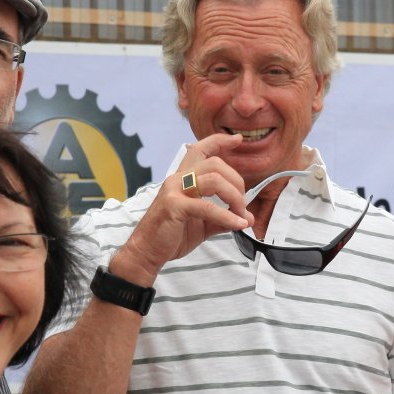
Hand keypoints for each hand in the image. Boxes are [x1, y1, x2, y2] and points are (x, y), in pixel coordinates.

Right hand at [111, 133, 250, 280]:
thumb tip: (248, 218)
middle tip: (242, 204)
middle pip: (215, 164)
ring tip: (241, 215)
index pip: (200, 150)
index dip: (220, 141)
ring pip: (214, 180)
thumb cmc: (171, 236)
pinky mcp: (174, 206)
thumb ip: (224, 218)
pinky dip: (227, 216)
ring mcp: (174, 190)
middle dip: (236, 182)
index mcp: (183, 179)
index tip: (238, 139)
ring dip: (234, 197)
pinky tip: (237, 224)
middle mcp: (178, 179)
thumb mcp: (202, 224)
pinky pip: (208, 207)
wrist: (146, 253)